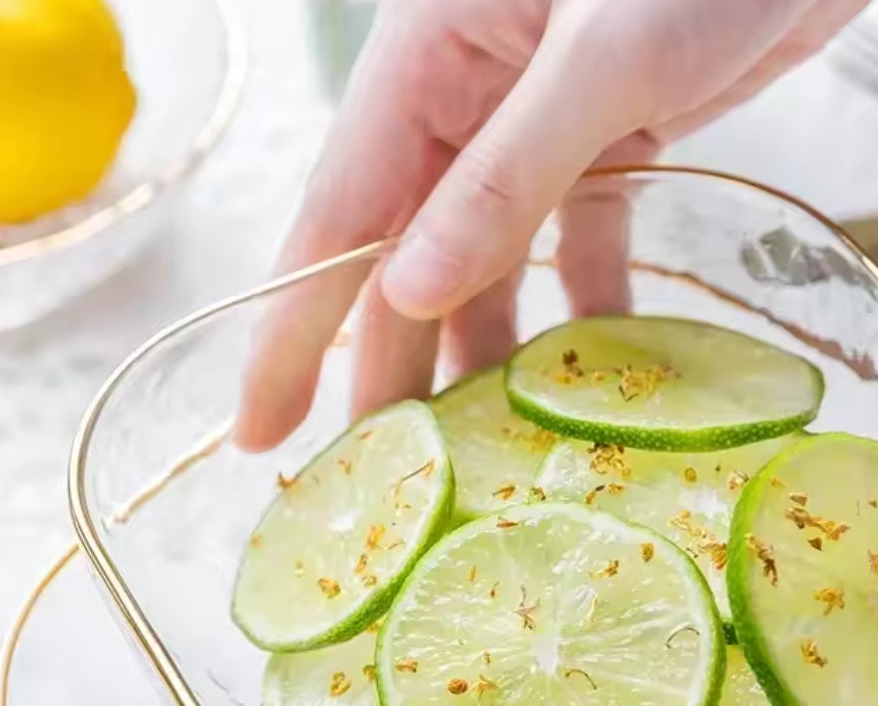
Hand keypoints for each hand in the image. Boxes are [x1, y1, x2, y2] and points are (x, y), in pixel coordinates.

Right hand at [233, 0, 867, 450]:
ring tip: (482, 449)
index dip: (293, 330)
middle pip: (411, 256)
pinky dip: (589, 306)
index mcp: (428, 57)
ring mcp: (544, 123)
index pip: (339, 213)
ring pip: (494, 261)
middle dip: (392, 366)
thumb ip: (508, 175)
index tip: (260, 428)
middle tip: (378, 477)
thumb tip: (413, 294)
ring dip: (489, 352)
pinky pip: (583, 241)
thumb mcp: (603, 56)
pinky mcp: (617, 138)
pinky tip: (596, 372)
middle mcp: (471, 95)